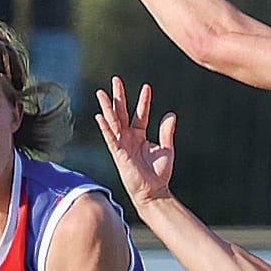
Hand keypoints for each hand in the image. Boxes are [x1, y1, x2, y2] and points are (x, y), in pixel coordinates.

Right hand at [95, 76, 177, 207]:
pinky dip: (105, 127)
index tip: (146, 86)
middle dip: (119, 96)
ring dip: (107, 107)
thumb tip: (170, 114)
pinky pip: (110, 138)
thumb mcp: (166, 149)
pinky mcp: (118, 154)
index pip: (140, 114)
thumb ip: (166, 132)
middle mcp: (128, 137)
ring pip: (113, 122)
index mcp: (140, 135)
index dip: (143, 101)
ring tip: (102, 92)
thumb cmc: (159, 173)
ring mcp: (121, 144)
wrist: (154, 191)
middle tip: (115, 79)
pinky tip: (100, 115)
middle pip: (122, 113)